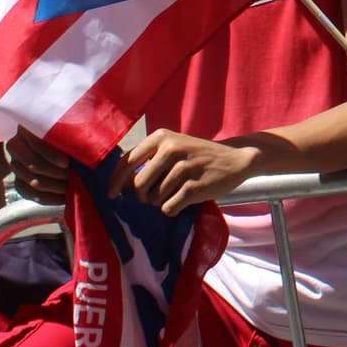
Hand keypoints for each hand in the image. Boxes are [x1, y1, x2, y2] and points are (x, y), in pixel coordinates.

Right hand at [8, 125, 70, 203]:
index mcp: (27, 127)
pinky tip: (62, 198)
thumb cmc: (68, 133)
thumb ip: (71, 135)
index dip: (51, 155)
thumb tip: (81, 148)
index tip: (67, 163)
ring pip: (31, 180)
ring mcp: (15, 164)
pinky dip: (46, 198)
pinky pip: (27, 193)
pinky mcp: (18, 180)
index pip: (35, 143)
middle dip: (55, 173)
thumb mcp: (69, 130)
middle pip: (32, 164)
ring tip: (70, 186)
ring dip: (54, 186)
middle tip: (72, 177)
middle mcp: (17, 144)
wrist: (63, 145)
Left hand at [108, 130, 259, 214]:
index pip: (127, 162)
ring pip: (154, 198)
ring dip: (162, 201)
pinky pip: (168, 207)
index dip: (115, 181)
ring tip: (177, 192)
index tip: (112, 195)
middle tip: (154, 196)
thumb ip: (148, 160)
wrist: (235, 159)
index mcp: (161, 137)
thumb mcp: (173, 147)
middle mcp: (170, 149)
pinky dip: (173, 208)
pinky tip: (184, 200)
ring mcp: (183, 168)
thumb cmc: (197, 156)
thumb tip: (119, 185)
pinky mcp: (193, 187)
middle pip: (138, 185)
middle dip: (143, 196)